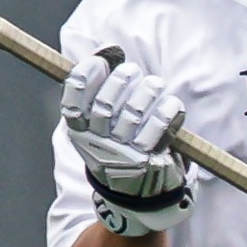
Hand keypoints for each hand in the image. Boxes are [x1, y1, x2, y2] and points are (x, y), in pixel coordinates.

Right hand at [61, 53, 195, 235]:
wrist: (137, 194)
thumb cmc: (120, 145)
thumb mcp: (100, 123)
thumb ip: (100, 89)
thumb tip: (109, 51)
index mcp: (79, 131)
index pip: (74, 99)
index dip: (88, 73)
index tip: (104, 58)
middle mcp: (97, 144)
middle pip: (106, 103)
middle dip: (123, 79)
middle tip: (133, 72)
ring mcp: (122, 154)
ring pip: (135, 112)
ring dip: (149, 91)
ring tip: (155, 87)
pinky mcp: (148, 161)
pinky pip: (159, 126)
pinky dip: (169, 110)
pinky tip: (171, 107)